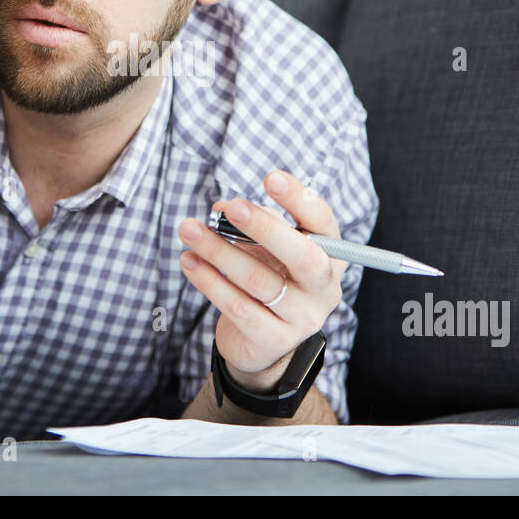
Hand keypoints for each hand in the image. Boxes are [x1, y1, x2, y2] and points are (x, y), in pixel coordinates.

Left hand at [177, 170, 345, 391]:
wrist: (260, 340)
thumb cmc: (267, 277)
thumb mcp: (264, 247)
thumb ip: (250, 224)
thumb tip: (220, 208)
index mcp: (329, 255)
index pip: (323, 223)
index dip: (300, 199)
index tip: (271, 177)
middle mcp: (325, 288)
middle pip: (304, 256)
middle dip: (265, 228)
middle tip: (230, 208)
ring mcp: (303, 317)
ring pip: (260, 280)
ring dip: (220, 251)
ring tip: (190, 230)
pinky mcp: (275, 339)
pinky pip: (238, 307)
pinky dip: (209, 281)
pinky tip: (189, 262)